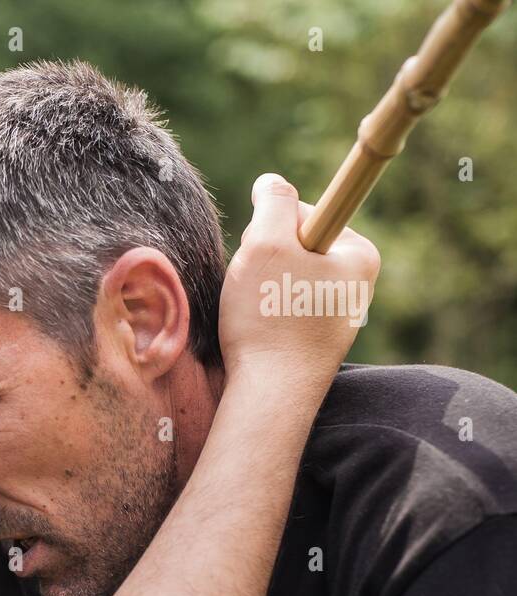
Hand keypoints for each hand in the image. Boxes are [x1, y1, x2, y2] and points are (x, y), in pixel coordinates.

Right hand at [217, 173, 379, 403]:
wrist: (272, 395)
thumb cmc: (271, 319)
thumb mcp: (265, 244)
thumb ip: (271, 203)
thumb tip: (271, 182)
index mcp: (360, 254)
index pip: (305, 212)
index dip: (269, 229)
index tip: (261, 257)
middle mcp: (356, 284)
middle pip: (294, 245)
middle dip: (262, 260)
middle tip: (254, 290)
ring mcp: (336, 314)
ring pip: (283, 279)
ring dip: (258, 289)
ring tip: (253, 315)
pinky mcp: (315, 340)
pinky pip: (282, 309)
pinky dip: (262, 315)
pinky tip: (257, 333)